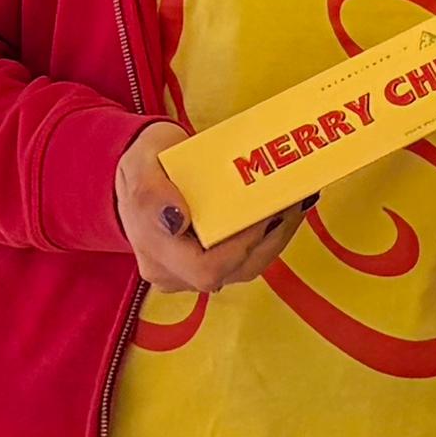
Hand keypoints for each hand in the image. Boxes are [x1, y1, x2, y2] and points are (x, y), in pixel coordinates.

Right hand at [112, 128, 284, 297]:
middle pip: (236, 269)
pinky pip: (248, 257)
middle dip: (271, 237)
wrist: (143, 171)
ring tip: (296, 201)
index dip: (242, 246)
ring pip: (248, 266)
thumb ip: (150, 192)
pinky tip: (286, 209)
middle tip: (292, 199)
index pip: (205, 268)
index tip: (264, 212)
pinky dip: (271, 235)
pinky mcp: (214, 263)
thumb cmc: (143, 165)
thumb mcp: (139, 165)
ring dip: (278, 235)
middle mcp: (175, 271)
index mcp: (156, 251)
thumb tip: (176, 219)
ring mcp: (196, 271)